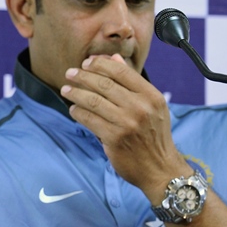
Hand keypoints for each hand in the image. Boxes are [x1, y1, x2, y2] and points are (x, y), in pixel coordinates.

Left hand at [60, 54, 189, 199]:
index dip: (101, 64)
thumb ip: (132, 83)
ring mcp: (127, 123)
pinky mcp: (114, 138)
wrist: (160, 169)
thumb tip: (114, 58)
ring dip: (75, 93)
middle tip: (70, 73)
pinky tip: (73, 109)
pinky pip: (89, 119)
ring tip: (66, 90)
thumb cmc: (153, 135)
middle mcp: (141, 107)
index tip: (87, 62)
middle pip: (105, 84)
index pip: (122, 71)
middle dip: (83, 76)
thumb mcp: (152, 106)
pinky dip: (78, 112)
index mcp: (152, 96)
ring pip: (93, 101)